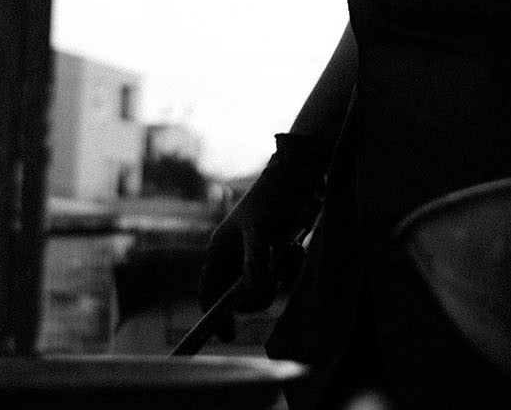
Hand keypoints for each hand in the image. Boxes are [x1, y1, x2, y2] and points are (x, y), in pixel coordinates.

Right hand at [197, 133, 330, 339]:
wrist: (300, 176)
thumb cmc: (274, 197)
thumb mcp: (261, 229)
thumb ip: (254, 261)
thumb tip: (252, 291)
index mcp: (220, 250)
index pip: (209, 291)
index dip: (216, 315)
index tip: (229, 335)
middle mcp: (235, 256)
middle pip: (238, 296)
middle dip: (258, 294)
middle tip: (272, 285)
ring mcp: (256, 256)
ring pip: (264, 287)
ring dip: (280, 275)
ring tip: (288, 249)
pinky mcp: (276, 254)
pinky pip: (282, 276)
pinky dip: (291, 266)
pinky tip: (296, 246)